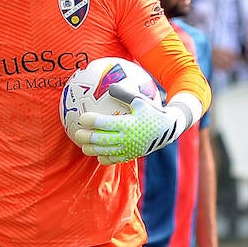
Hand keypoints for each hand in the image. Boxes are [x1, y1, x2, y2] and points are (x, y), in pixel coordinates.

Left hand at [71, 82, 187, 164]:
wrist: (170, 128)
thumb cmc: (153, 111)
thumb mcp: (140, 99)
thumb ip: (125, 94)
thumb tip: (109, 87)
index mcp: (127, 124)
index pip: (104, 123)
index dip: (91, 120)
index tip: (82, 118)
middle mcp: (127, 138)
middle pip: (101, 139)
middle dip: (86, 137)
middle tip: (77, 133)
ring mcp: (129, 149)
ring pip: (105, 151)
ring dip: (92, 149)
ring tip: (83, 146)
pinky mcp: (132, 156)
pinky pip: (115, 159)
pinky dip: (104, 158)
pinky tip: (97, 155)